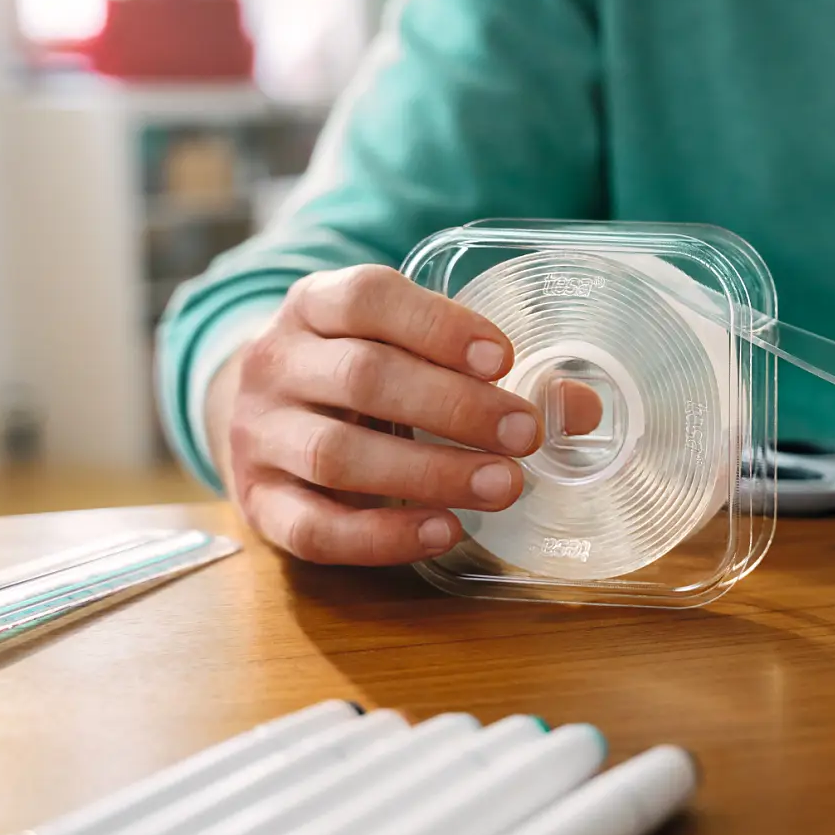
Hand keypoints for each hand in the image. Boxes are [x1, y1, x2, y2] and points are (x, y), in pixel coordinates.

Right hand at [206, 264, 599, 565]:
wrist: (255, 416)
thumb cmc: (356, 376)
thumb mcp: (404, 352)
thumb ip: (484, 371)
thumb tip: (580, 409)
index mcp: (314, 306)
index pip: (368, 298)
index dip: (438, 325)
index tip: (503, 358)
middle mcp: (276, 363)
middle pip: (363, 377)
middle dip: (454, 407)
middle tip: (525, 434)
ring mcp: (258, 436)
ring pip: (338, 454)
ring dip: (431, 473)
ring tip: (504, 486)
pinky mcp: (259, 504)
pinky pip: (315, 528)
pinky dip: (384, 536)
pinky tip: (445, 531)